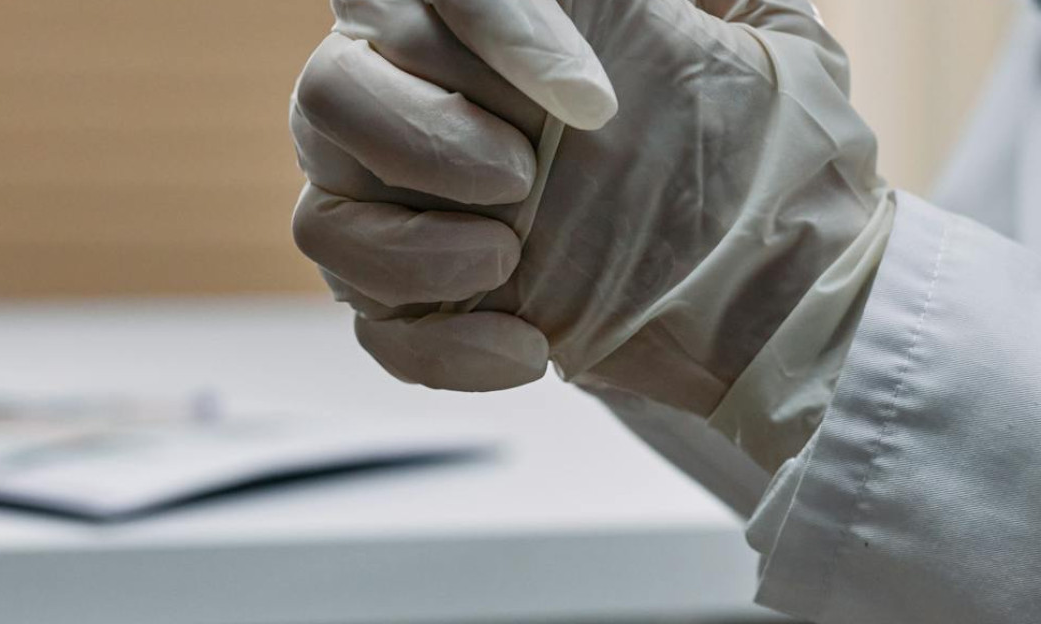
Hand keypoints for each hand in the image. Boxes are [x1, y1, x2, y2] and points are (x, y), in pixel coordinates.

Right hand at [290, 0, 888, 438]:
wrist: (782, 295)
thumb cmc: (769, 160)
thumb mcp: (762, 46)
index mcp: (505, 37)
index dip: (486, 32)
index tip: (589, 104)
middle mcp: (437, 114)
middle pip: (329, 92)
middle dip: (417, 135)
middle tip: (523, 178)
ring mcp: (418, 221)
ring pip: (319, 220)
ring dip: (403, 247)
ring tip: (509, 261)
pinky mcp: (427, 312)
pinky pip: (374, 330)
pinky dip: (439, 347)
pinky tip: (530, 350)